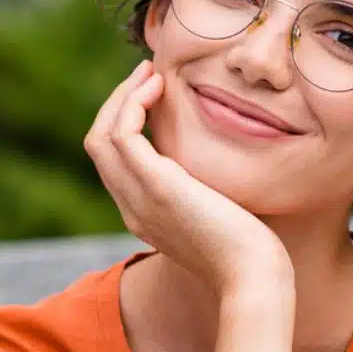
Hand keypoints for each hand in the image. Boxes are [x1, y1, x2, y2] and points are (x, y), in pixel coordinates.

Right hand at [84, 61, 293, 294]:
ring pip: (101, 136)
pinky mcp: (155, 186)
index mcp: (143, 215)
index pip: (114, 162)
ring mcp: (138, 198)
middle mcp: (132, 208)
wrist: (253, 278)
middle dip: (117, 103)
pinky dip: (132, 104)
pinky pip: (122, 135)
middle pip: (98, 145)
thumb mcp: (219, 217)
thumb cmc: (251, 252)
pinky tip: (157, 88)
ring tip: (150, 73)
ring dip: (122, 96)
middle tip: (147, 74)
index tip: (153, 94)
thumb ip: (206, 195)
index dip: (126, 123)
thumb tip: (220, 173)